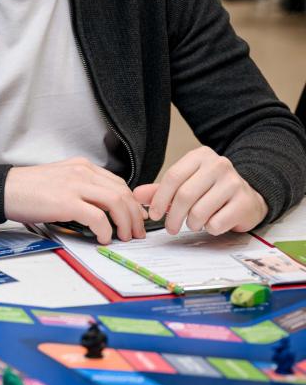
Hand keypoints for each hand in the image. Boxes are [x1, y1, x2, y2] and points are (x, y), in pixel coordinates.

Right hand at [4, 156, 145, 243]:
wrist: (4, 189)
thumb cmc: (28, 189)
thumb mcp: (61, 179)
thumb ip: (81, 187)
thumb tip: (100, 208)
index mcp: (82, 166)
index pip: (119, 183)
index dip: (132, 203)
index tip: (135, 218)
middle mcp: (82, 172)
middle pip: (122, 192)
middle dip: (134, 215)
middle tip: (136, 232)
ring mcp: (75, 185)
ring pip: (116, 202)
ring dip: (125, 223)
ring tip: (124, 237)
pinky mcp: (66, 202)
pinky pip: (97, 217)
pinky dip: (106, 230)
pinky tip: (103, 238)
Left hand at [133, 146, 268, 235]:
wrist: (248, 197)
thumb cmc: (211, 191)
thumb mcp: (185, 184)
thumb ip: (161, 190)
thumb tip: (136, 195)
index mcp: (200, 156)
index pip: (173, 177)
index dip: (159, 198)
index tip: (153, 214)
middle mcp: (218, 165)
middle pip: (184, 195)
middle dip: (172, 217)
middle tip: (170, 228)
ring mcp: (234, 183)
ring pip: (199, 211)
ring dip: (192, 224)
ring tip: (194, 223)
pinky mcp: (244, 202)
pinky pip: (216, 223)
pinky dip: (210, 228)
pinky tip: (213, 223)